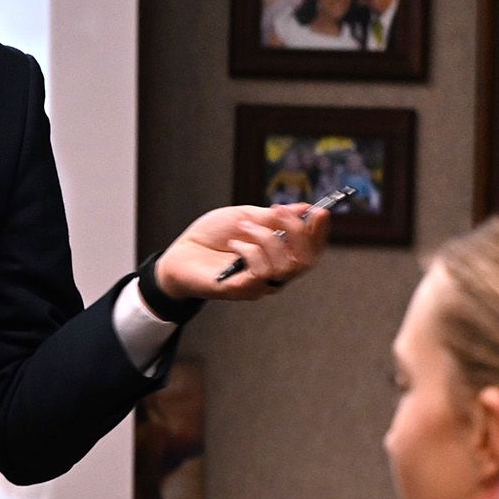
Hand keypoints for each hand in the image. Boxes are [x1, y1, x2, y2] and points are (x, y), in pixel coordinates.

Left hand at [154, 201, 329, 302]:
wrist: (179, 253)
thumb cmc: (212, 236)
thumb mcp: (244, 217)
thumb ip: (272, 217)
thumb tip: (304, 207)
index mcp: (279, 255)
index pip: (311, 249)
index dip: (319, 232)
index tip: (320, 211)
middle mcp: (274, 274)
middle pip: (305, 261)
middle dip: (296, 232)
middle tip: (277, 211)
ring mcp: (258, 285)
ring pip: (284, 267)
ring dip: (266, 238)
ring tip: (244, 226)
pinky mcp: (240, 291)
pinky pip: (259, 274)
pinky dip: (250, 252)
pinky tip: (235, 243)